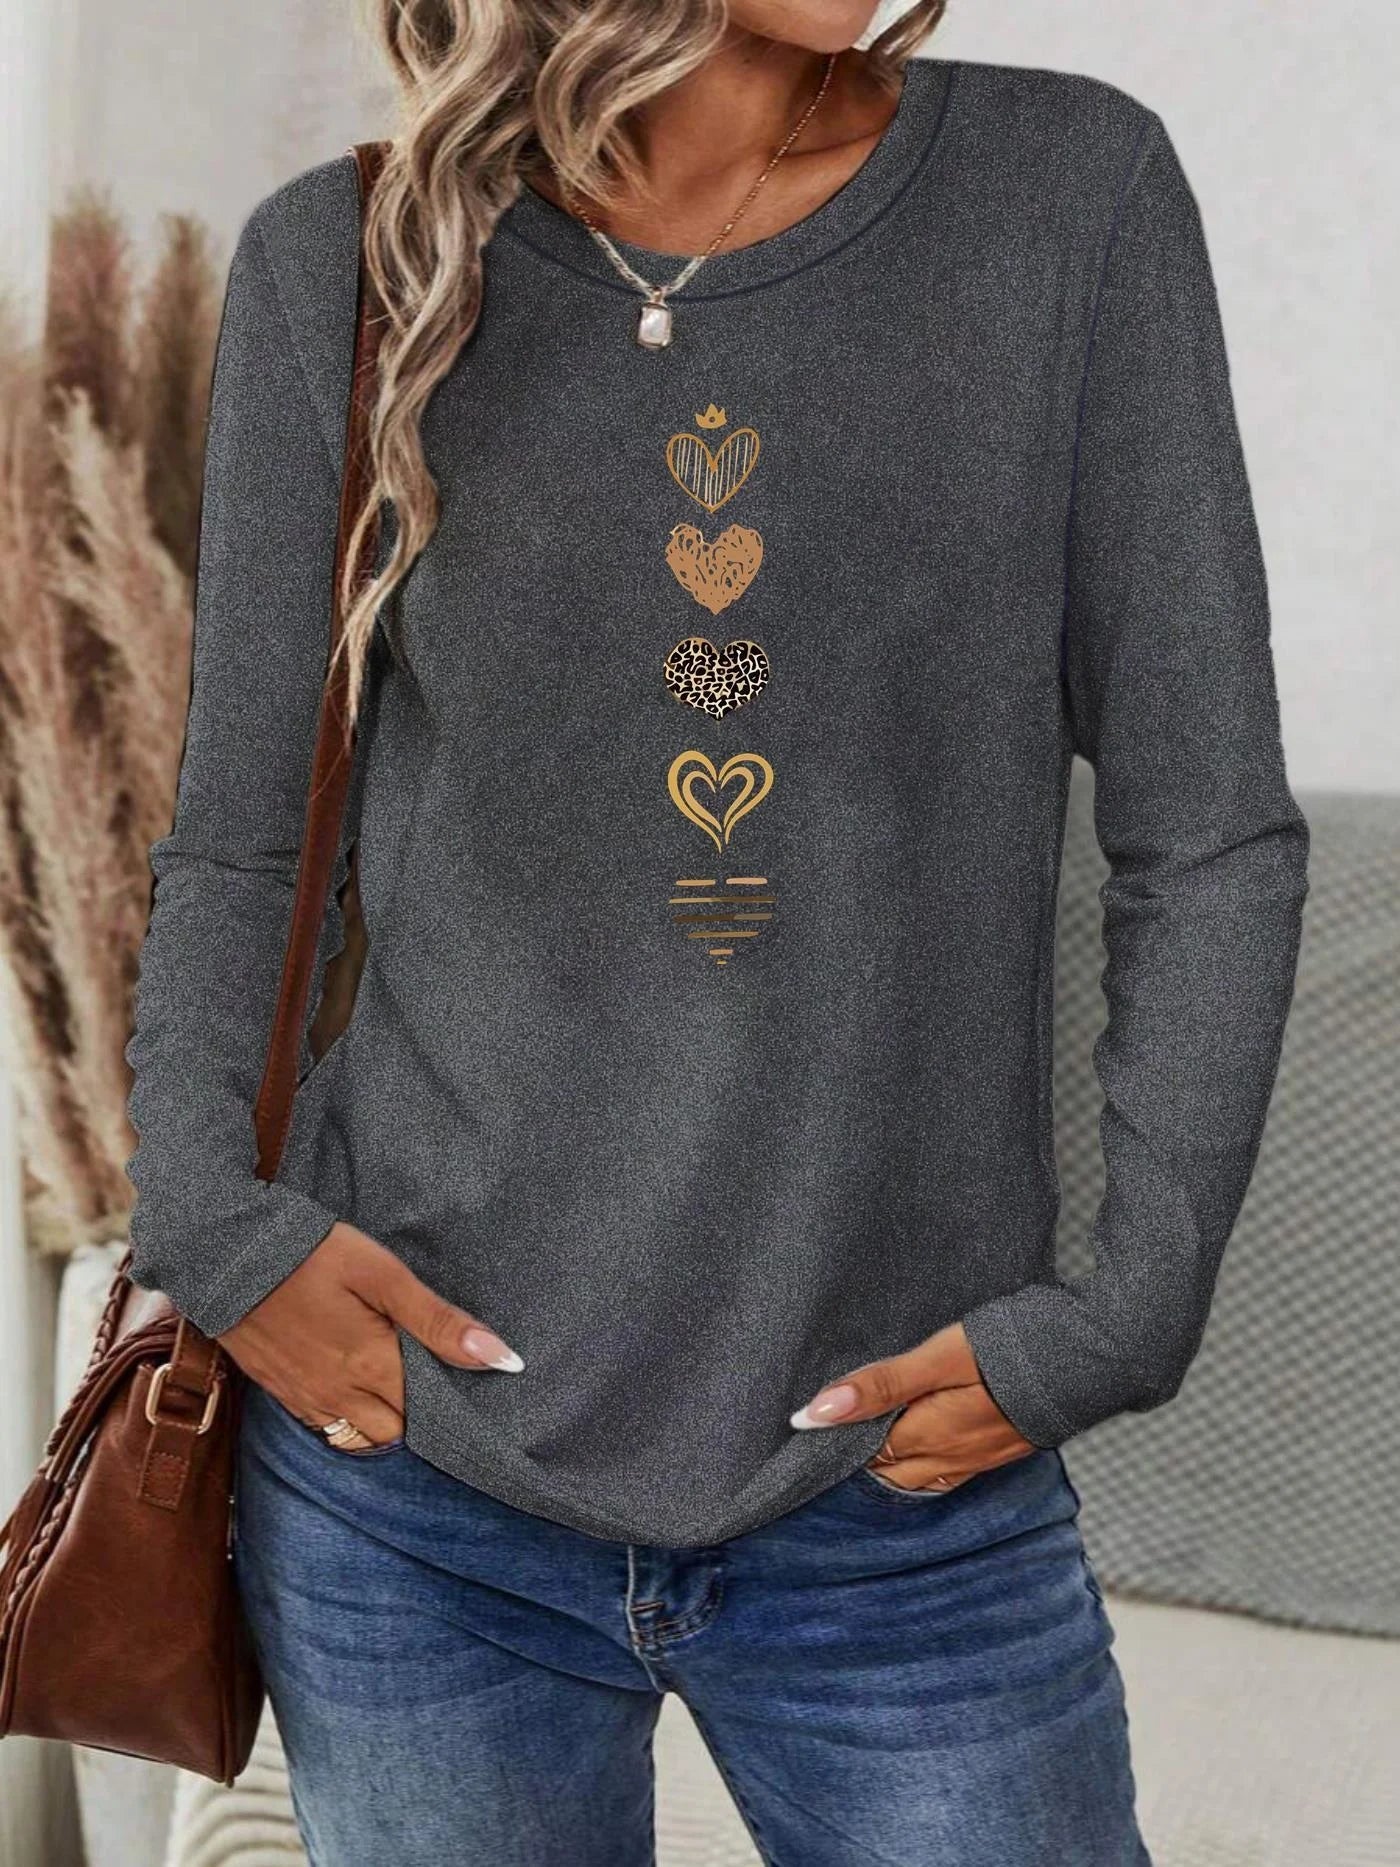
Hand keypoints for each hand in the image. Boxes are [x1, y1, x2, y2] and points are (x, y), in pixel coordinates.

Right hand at [217, 1221, 521, 1447]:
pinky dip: (349, 1420)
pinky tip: (357, 1387)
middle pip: (396, 1433)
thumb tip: (501, 1359)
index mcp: (371, 1368)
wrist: (225, 1252)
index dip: (452, 1408)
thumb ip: (439, 1321)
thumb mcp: (383, 1275)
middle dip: (419, 1417)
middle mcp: (339, 1396)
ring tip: (399, 1385)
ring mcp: (305, 1399)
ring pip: (359, 1437)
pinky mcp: (280, 1393)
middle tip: (434, 1382)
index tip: (468, 1391)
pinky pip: (325, 1429)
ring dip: (384, 1421)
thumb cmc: (310, 1254)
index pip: (428, 1417)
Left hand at [789, 1322, 1035, 1492]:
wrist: (1086, 1359)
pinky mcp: (1000, 1450)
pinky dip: (923, 1465)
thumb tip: (815, 1413)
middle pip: (888, 1470)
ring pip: (918, 1475)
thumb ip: (879, 1386)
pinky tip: (919, 1449)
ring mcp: (978, 1458)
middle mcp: (949, 1457)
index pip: (864, 1453)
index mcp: (926, 1436)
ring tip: (864, 1445)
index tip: (808, 1432)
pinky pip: (948, 1471)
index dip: (836, 1443)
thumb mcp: (936, 1360)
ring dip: (890, 1464)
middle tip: (829, 1439)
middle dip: (858, 1460)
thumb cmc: (1007, 1352)